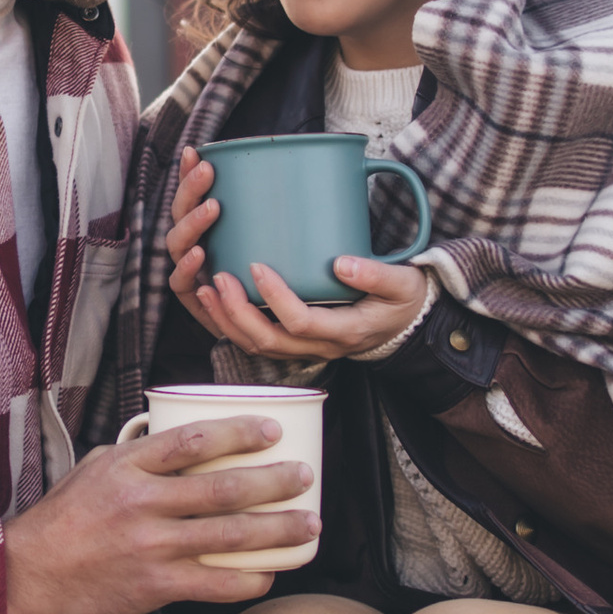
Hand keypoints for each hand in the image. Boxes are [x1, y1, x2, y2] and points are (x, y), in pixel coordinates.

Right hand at [3, 417, 311, 613]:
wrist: (28, 574)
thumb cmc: (62, 519)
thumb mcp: (94, 468)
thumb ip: (138, 455)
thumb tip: (180, 441)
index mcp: (129, 467)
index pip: (194, 440)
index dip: (240, 432)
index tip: (272, 430)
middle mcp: (143, 503)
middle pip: (225, 489)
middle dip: (275, 482)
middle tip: (304, 477)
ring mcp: (151, 547)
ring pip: (231, 536)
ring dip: (278, 531)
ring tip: (309, 525)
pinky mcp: (155, 586)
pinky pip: (216, 583)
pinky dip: (249, 579)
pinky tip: (270, 574)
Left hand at [167, 151, 431, 365]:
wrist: (405, 325)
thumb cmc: (403, 301)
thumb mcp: (402, 285)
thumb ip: (376, 274)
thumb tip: (341, 263)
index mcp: (345, 332)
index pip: (300, 322)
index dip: (275, 298)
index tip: (257, 266)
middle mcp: (321, 347)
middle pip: (269, 341)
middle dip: (238, 312)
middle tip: (218, 278)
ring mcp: (307, 349)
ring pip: (258, 347)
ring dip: (228, 321)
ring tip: (207, 288)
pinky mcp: (298, 343)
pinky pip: (259, 341)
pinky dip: (234, 324)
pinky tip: (218, 299)